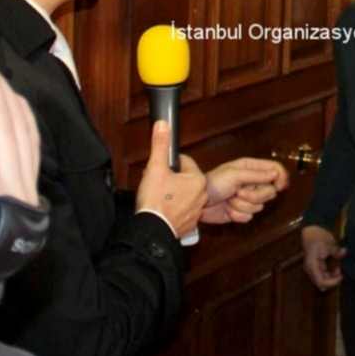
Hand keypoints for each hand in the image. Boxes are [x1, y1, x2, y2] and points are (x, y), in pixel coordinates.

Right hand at [134, 120, 208, 239]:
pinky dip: (173, 208)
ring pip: (183, 194)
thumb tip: (163, 125)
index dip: (169, 163)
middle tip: (157, 183)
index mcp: (197, 179)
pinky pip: (182, 210)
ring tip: (158, 197)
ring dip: (172, 193)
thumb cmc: (155, 200)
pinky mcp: (189, 223)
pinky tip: (162, 209)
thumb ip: (160, 145)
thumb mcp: (155, 168)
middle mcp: (202, 195)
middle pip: (184, 178)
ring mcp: (196, 211)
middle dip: (170, 178)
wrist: (152, 230)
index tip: (160, 169)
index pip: (184, 161)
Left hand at [201, 158, 287, 223]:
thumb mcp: (235, 175)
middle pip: (270, 191)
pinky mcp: (242, 211)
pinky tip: (228, 209)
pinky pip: (250, 217)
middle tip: (239, 192)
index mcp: (251, 168)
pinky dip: (238, 214)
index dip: (281, 177)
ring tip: (230, 199)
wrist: (198, 203)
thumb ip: (257, 175)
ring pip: (260, 206)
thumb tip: (276, 173)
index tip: (279, 186)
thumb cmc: (213, 183)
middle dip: (255, 195)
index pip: (275, 169)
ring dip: (242, 205)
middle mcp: (252, 182)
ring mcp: (248, 198)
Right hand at [300, 225, 345, 290]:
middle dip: (333, 280)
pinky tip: (336, 266)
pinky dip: (331, 273)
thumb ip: (336, 252)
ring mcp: (312, 268)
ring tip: (339, 268)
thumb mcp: (329, 243)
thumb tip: (344, 252)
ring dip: (332, 277)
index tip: (341, 276)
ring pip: (323, 280)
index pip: (321, 282)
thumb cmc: (318, 236)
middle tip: (341, 272)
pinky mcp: (315, 266)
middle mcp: (310, 269)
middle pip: (322, 283)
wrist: (311, 229)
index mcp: (312, 265)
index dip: (332, 282)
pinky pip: (323, 275)